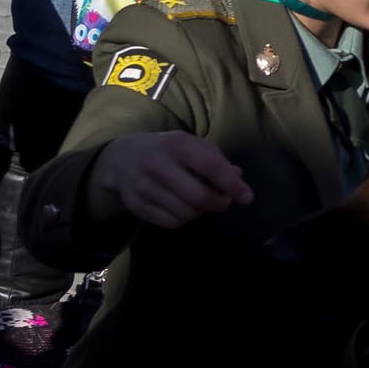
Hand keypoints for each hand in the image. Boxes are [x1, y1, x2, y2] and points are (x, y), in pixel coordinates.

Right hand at [86, 131, 252, 229]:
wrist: (121, 158)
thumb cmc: (168, 150)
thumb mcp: (192, 145)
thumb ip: (217, 160)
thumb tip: (238, 178)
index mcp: (177, 145)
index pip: (211, 167)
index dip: (232, 185)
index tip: (247, 197)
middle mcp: (158, 165)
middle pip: (198, 197)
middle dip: (218, 203)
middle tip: (223, 202)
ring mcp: (143, 186)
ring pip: (185, 213)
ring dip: (200, 212)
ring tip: (199, 202)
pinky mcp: (135, 205)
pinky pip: (170, 223)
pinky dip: (183, 219)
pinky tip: (181, 208)